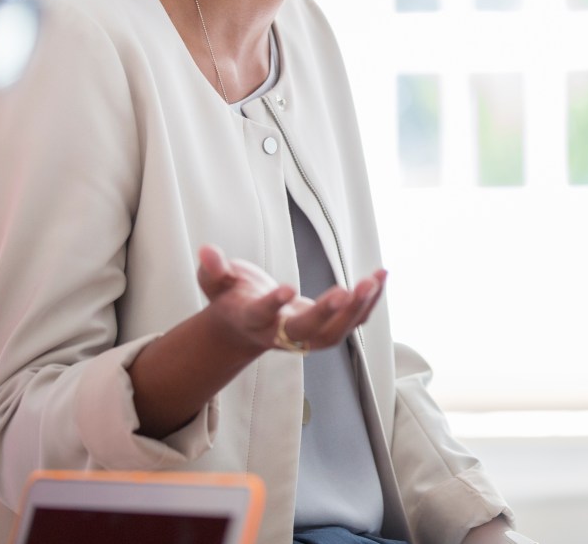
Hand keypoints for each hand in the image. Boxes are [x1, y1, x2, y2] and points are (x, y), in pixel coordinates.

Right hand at [196, 244, 385, 355]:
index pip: (262, 315)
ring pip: (335, 333)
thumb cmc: (231, 297)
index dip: (273, 304)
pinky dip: (369, 302)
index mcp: (252, 319)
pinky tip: (380, 277)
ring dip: (357, 309)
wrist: (244, 327)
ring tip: (374, 279)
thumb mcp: (215, 281)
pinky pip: (352, 322)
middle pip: (306, 332)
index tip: (288, 288)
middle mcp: (281, 334)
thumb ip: (213, 268)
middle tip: (346, 290)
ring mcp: (306, 336)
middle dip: (326, 313)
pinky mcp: (325, 329)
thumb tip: (207, 250)